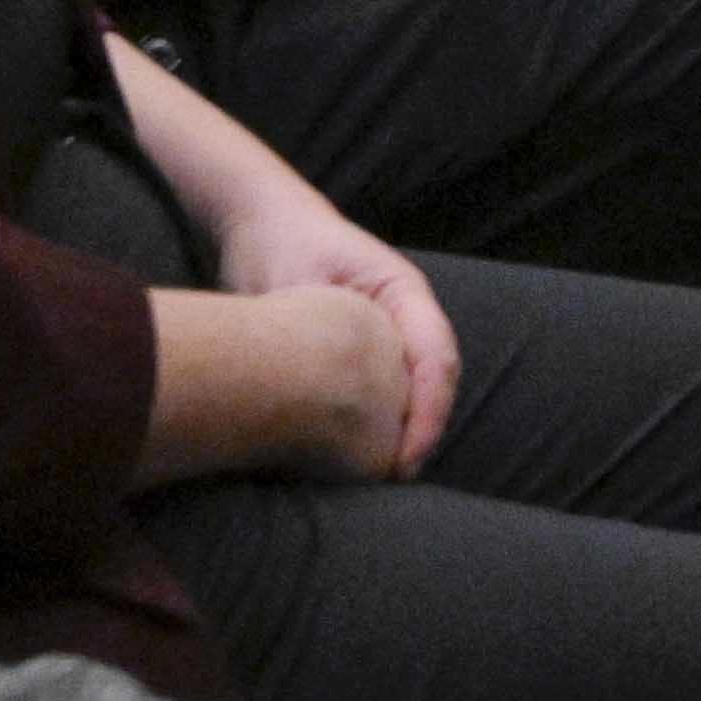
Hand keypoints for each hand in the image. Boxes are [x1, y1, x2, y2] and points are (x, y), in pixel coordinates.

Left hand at [202, 186, 460, 463]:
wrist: (263, 219)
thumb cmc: (280, 242)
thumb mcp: (295, 279)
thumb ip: (311, 328)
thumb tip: (317, 396)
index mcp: (404, 291)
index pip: (437, 359)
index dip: (429, 414)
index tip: (406, 459)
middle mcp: (408, 315)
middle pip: (435, 382)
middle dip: (423, 434)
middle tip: (394, 480)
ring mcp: (391, 332)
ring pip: (417, 390)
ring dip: (406, 433)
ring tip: (382, 478)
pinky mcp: (368, 348)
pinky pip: (389, 391)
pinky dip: (383, 424)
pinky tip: (358, 455)